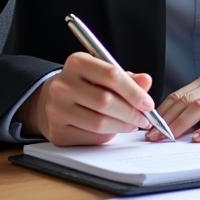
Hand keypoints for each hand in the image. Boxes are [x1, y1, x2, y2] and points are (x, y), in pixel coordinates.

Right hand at [16, 52, 154, 145]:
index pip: (111, 75)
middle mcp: (62, 85)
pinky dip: (108, 135)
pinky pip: (90, 137)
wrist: (52, 101)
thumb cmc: (85, 84)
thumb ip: (127, 77)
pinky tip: (114, 130)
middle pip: (105, 101)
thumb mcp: (104, 73)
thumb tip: (146, 81)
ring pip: (99, 122)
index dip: (134, 91)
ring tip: (133, 124)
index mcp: (77, 63)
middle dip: (131, 112)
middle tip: (145, 118)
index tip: (148, 103)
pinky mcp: (57, 132)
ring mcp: (56, 110)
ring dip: (122, 126)